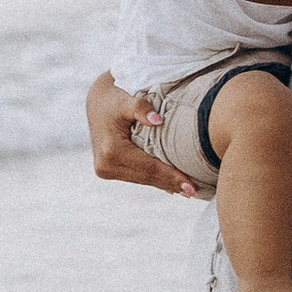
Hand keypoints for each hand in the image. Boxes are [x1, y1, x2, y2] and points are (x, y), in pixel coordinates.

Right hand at [86, 70, 197, 196]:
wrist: (97, 103)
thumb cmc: (114, 100)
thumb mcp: (127, 100)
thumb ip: (141, 108)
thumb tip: (157, 120)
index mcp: (112, 151)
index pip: (149, 167)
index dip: (171, 176)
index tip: (191, 184)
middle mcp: (106, 165)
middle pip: (146, 177)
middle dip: (171, 184)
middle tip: (194, 191)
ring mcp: (105, 170)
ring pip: (142, 180)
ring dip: (164, 185)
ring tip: (186, 190)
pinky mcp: (108, 170)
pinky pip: (136, 177)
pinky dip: (154, 181)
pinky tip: (170, 187)